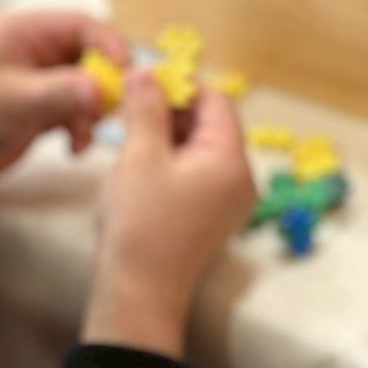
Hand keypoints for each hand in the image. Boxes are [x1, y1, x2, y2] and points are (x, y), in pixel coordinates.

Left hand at [0, 11, 124, 263]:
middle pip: (92, 55)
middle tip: (112, 111)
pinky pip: (77, 110)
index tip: (128, 76)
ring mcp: (38, 80)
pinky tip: (74, 148)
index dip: (111, 47)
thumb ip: (59, 93)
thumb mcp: (10, 101)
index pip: (84, 25)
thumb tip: (105, 87)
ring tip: (82, 135)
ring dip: (93, 111)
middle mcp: (35, 51)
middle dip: (106, 83)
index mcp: (24, 31)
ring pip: (89, 86)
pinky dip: (82, 127)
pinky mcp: (39, 109)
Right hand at [84, 73, 257, 357]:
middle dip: (172, 110)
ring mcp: (227, 202)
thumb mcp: (140, 155)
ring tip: (128, 135)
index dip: (181, 85)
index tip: (144, 80)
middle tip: (130, 107)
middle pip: (211, 124)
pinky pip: (195, 175)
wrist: (138, 295)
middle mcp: (240, 180)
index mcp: (232, 160)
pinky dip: (169, 161)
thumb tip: (146, 71)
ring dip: (166, 135)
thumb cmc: (140, 225)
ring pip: (200, 149)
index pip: (216, 101)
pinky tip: (137, 165)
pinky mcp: (210, 219)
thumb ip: (146, 107)